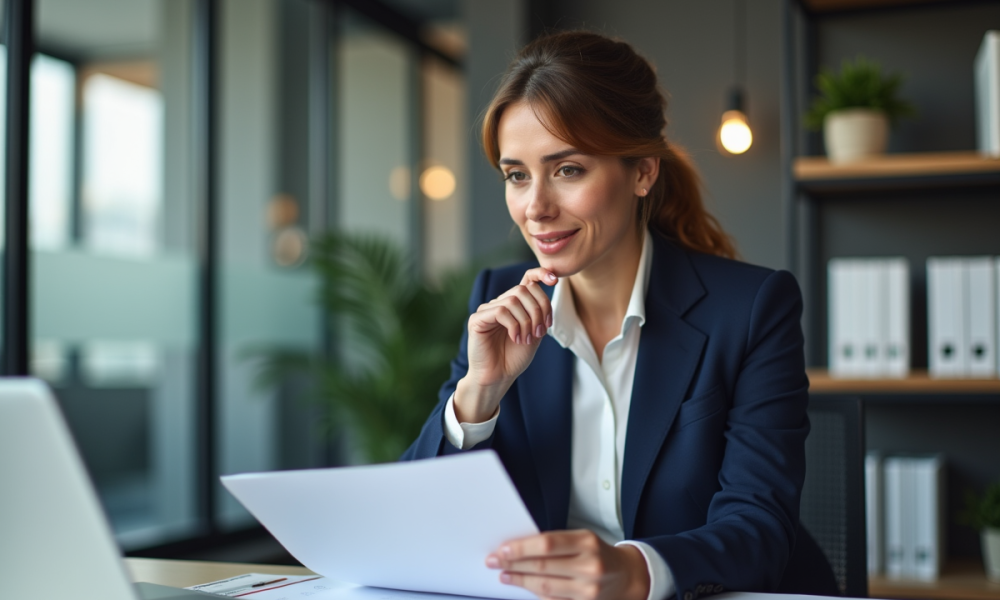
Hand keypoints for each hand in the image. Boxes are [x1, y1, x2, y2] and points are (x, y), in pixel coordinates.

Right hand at [454, 268, 557, 421]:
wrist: (497, 378)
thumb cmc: (514, 358)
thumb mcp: (534, 334)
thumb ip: (539, 315)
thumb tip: (545, 295)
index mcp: (514, 305)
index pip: (526, 280)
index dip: (540, 274)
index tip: (555, 280)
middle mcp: (499, 303)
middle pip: (523, 290)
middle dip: (538, 310)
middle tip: (540, 332)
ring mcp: (487, 310)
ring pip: (513, 300)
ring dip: (527, 321)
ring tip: (527, 339)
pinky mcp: (477, 319)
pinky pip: (501, 311)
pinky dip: (514, 325)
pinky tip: (516, 338)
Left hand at [486, 530, 649, 599]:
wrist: (627, 577)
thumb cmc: (598, 553)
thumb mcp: (582, 539)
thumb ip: (555, 543)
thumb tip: (519, 548)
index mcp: (587, 542)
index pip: (548, 543)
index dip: (522, 548)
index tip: (503, 549)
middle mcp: (590, 566)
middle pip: (543, 566)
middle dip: (514, 564)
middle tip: (494, 561)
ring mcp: (588, 590)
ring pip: (545, 587)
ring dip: (520, 581)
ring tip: (504, 575)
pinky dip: (535, 594)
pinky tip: (523, 587)